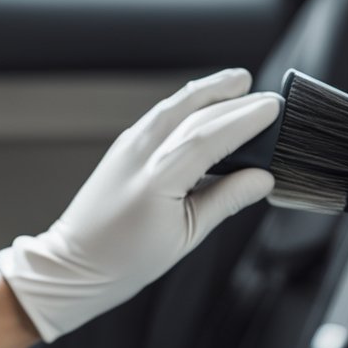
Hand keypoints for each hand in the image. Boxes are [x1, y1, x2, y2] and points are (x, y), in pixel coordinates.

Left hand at [0, 69, 281, 341]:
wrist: (75, 264)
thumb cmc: (126, 260)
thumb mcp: (186, 237)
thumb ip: (226, 201)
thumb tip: (262, 180)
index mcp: (159, 179)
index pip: (210, 135)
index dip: (244, 119)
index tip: (272, 109)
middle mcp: (141, 153)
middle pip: (196, 113)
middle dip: (235, 101)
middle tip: (267, 99)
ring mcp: (128, 145)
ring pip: (175, 105)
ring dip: (209, 91)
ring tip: (239, 83)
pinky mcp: (124, 146)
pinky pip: (161, 114)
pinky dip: (187, 103)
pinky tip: (204, 104)